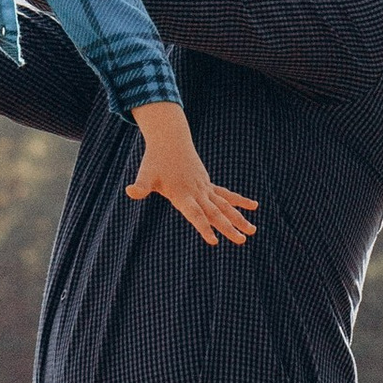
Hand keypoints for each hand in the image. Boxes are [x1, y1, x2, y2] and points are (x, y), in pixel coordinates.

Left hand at [123, 105, 257, 248]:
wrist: (169, 140)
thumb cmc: (155, 160)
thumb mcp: (146, 174)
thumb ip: (140, 186)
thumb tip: (129, 191)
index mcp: (182, 194)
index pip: (195, 214)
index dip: (203, 227)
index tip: (213, 241)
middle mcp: (197, 192)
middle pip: (215, 213)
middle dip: (228, 227)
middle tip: (242, 240)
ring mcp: (204, 188)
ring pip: (224, 205)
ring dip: (239, 218)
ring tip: (253, 231)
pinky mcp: (207, 184)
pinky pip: (226, 194)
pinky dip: (239, 201)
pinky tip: (254, 206)